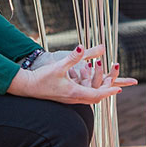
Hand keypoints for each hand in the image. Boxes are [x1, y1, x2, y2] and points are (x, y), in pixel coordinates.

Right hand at [7, 45, 136, 103]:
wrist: (26, 86)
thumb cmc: (41, 77)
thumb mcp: (59, 66)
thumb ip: (72, 57)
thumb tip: (82, 47)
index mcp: (73, 92)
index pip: (96, 94)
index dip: (108, 91)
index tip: (119, 89)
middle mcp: (72, 99)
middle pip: (94, 98)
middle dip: (105, 91)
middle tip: (115, 85)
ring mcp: (68, 99)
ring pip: (88, 98)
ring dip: (97, 90)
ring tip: (105, 82)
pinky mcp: (64, 97)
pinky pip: (81, 96)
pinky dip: (88, 89)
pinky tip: (87, 82)